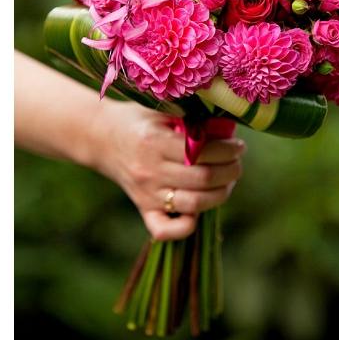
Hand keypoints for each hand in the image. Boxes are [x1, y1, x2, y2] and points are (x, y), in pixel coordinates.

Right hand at [90, 101, 245, 240]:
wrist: (101, 137)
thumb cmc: (141, 120)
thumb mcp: (163, 109)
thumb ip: (192, 119)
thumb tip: (229, 127)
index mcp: (154, 142)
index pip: (201, 152)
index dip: (228, 150)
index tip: (237, 145)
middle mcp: (150, 171)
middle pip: (203, 179)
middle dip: (230, 170)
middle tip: (237, 162)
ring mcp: (146, 193)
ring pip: (193, 204)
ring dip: (221, 193)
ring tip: (228, 179)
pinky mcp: (143, 208)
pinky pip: (165, 230)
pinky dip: (186, 227)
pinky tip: (201, 210)